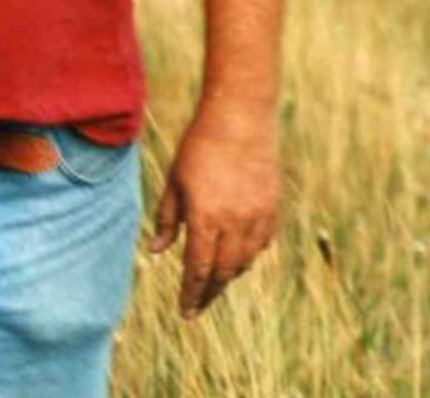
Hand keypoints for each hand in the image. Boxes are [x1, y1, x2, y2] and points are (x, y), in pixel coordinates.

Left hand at [148, 100, 279, 318]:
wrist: (240, 118)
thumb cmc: (199, 146)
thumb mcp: (174, 182)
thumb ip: (167, 220)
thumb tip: (156, 252)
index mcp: (206, 218)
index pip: (198, 269)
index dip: (191, 294)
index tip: (184, 311)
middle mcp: (235, 223)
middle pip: (223, 273)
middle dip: (209, 293)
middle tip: (197, 306)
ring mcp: (258, 217)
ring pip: (245, 261)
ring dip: (228, 275)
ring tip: (214, 282)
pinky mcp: (273, 208)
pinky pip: (262, 244)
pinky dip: (248, 256)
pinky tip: (237, 257)